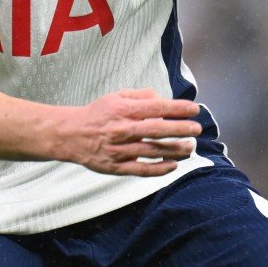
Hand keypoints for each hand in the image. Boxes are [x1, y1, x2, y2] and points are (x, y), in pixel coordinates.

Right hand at [62, 89, 200, 176]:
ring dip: (175, 149)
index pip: (155, 107)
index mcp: (122, 110)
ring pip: (153, 151)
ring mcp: (120, 150)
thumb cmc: (96, 114)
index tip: (194, 109)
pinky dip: (160, 169)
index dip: (177, 108)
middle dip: (181, 129)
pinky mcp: (117, 167)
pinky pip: (142, 170)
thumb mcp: (115, 97)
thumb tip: (161, 98)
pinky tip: (174, 165)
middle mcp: (122, 129)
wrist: (70, 135)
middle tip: (197, 129)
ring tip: (190, 147)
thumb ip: (139, 96)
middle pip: (157, 129)